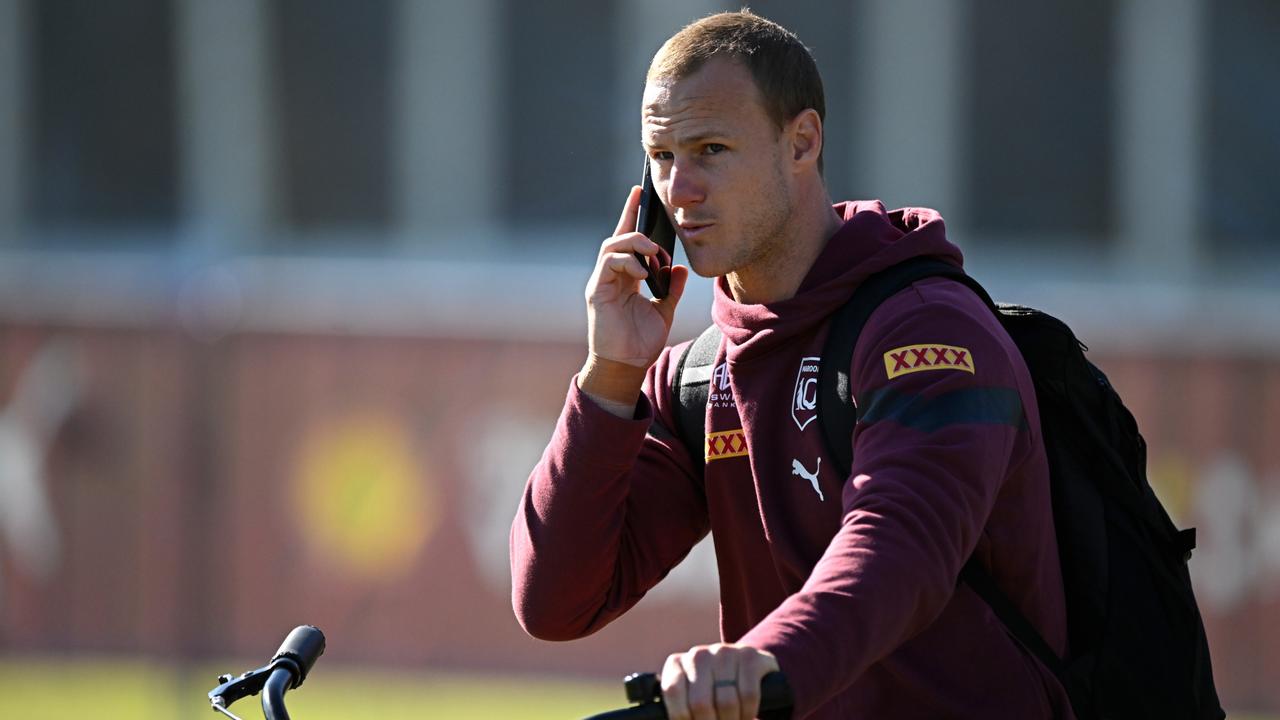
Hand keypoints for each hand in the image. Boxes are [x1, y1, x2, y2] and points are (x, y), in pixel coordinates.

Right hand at [586, 186, 688, 369]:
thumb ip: (671, 288)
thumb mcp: (664, 310)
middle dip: (636, 226)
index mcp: (625, 276)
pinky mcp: (597, 292)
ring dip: (635, 244)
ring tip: (653, 254)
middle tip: (658, 243)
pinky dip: (628, 263)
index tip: (640, 191)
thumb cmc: (641, 341)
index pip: (627, 238)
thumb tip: (678, 267)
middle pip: (618, 236)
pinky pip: (608, 264)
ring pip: (612, 245)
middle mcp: (611, 275)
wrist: (628, 365)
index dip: (632, 213)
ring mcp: (602, 282)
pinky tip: (643, 275)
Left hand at [660, 642, 779, 719]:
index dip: (683, 718)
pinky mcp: (749, 655)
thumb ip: (680, 710)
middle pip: (700, 703)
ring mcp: (723, 652)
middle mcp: (697, 654)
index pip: (673, 694)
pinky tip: (747, 714)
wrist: (745, 673)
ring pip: (726, 702)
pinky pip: (748, 694)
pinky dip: (749, 711)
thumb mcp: (689, 699)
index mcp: (675, 664)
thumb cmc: (710, 694)